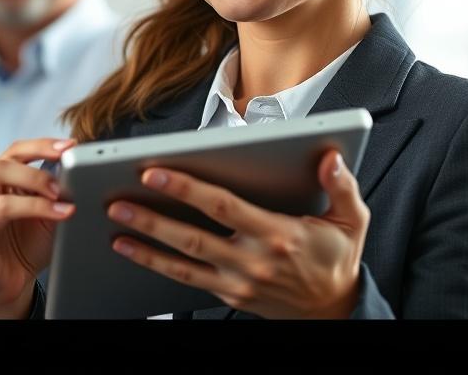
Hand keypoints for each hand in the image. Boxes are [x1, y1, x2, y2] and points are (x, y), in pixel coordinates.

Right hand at [0, 137, 76, 317]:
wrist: (13, 284)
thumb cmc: (27, 245)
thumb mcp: (45, 210)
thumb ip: (52, 187)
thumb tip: (72, 163)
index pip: (13, 151)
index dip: (42, 145)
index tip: (70, 146)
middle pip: (2, 162)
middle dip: (38, 167)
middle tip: (66, 180)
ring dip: (36, 184)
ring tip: (62, 197)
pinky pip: (2, 210)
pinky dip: (34, 206)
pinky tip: (58, 213)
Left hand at [106, 148, 369, 317]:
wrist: (334, 311)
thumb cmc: (337, 258)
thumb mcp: (352, 221)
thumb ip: (341, 186)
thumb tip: (329, 157)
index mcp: (279, 234)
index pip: (223, 207)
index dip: (187, 189)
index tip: (155, 172)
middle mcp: (254, 261)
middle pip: (194, 237)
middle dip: (153, 219)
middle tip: (118, 200)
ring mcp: (238, 282)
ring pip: (183, 264)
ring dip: (146, 245)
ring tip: (115, 227)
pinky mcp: (229, 294)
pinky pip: (186, 280)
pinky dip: (157, 265)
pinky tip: (132, 250)